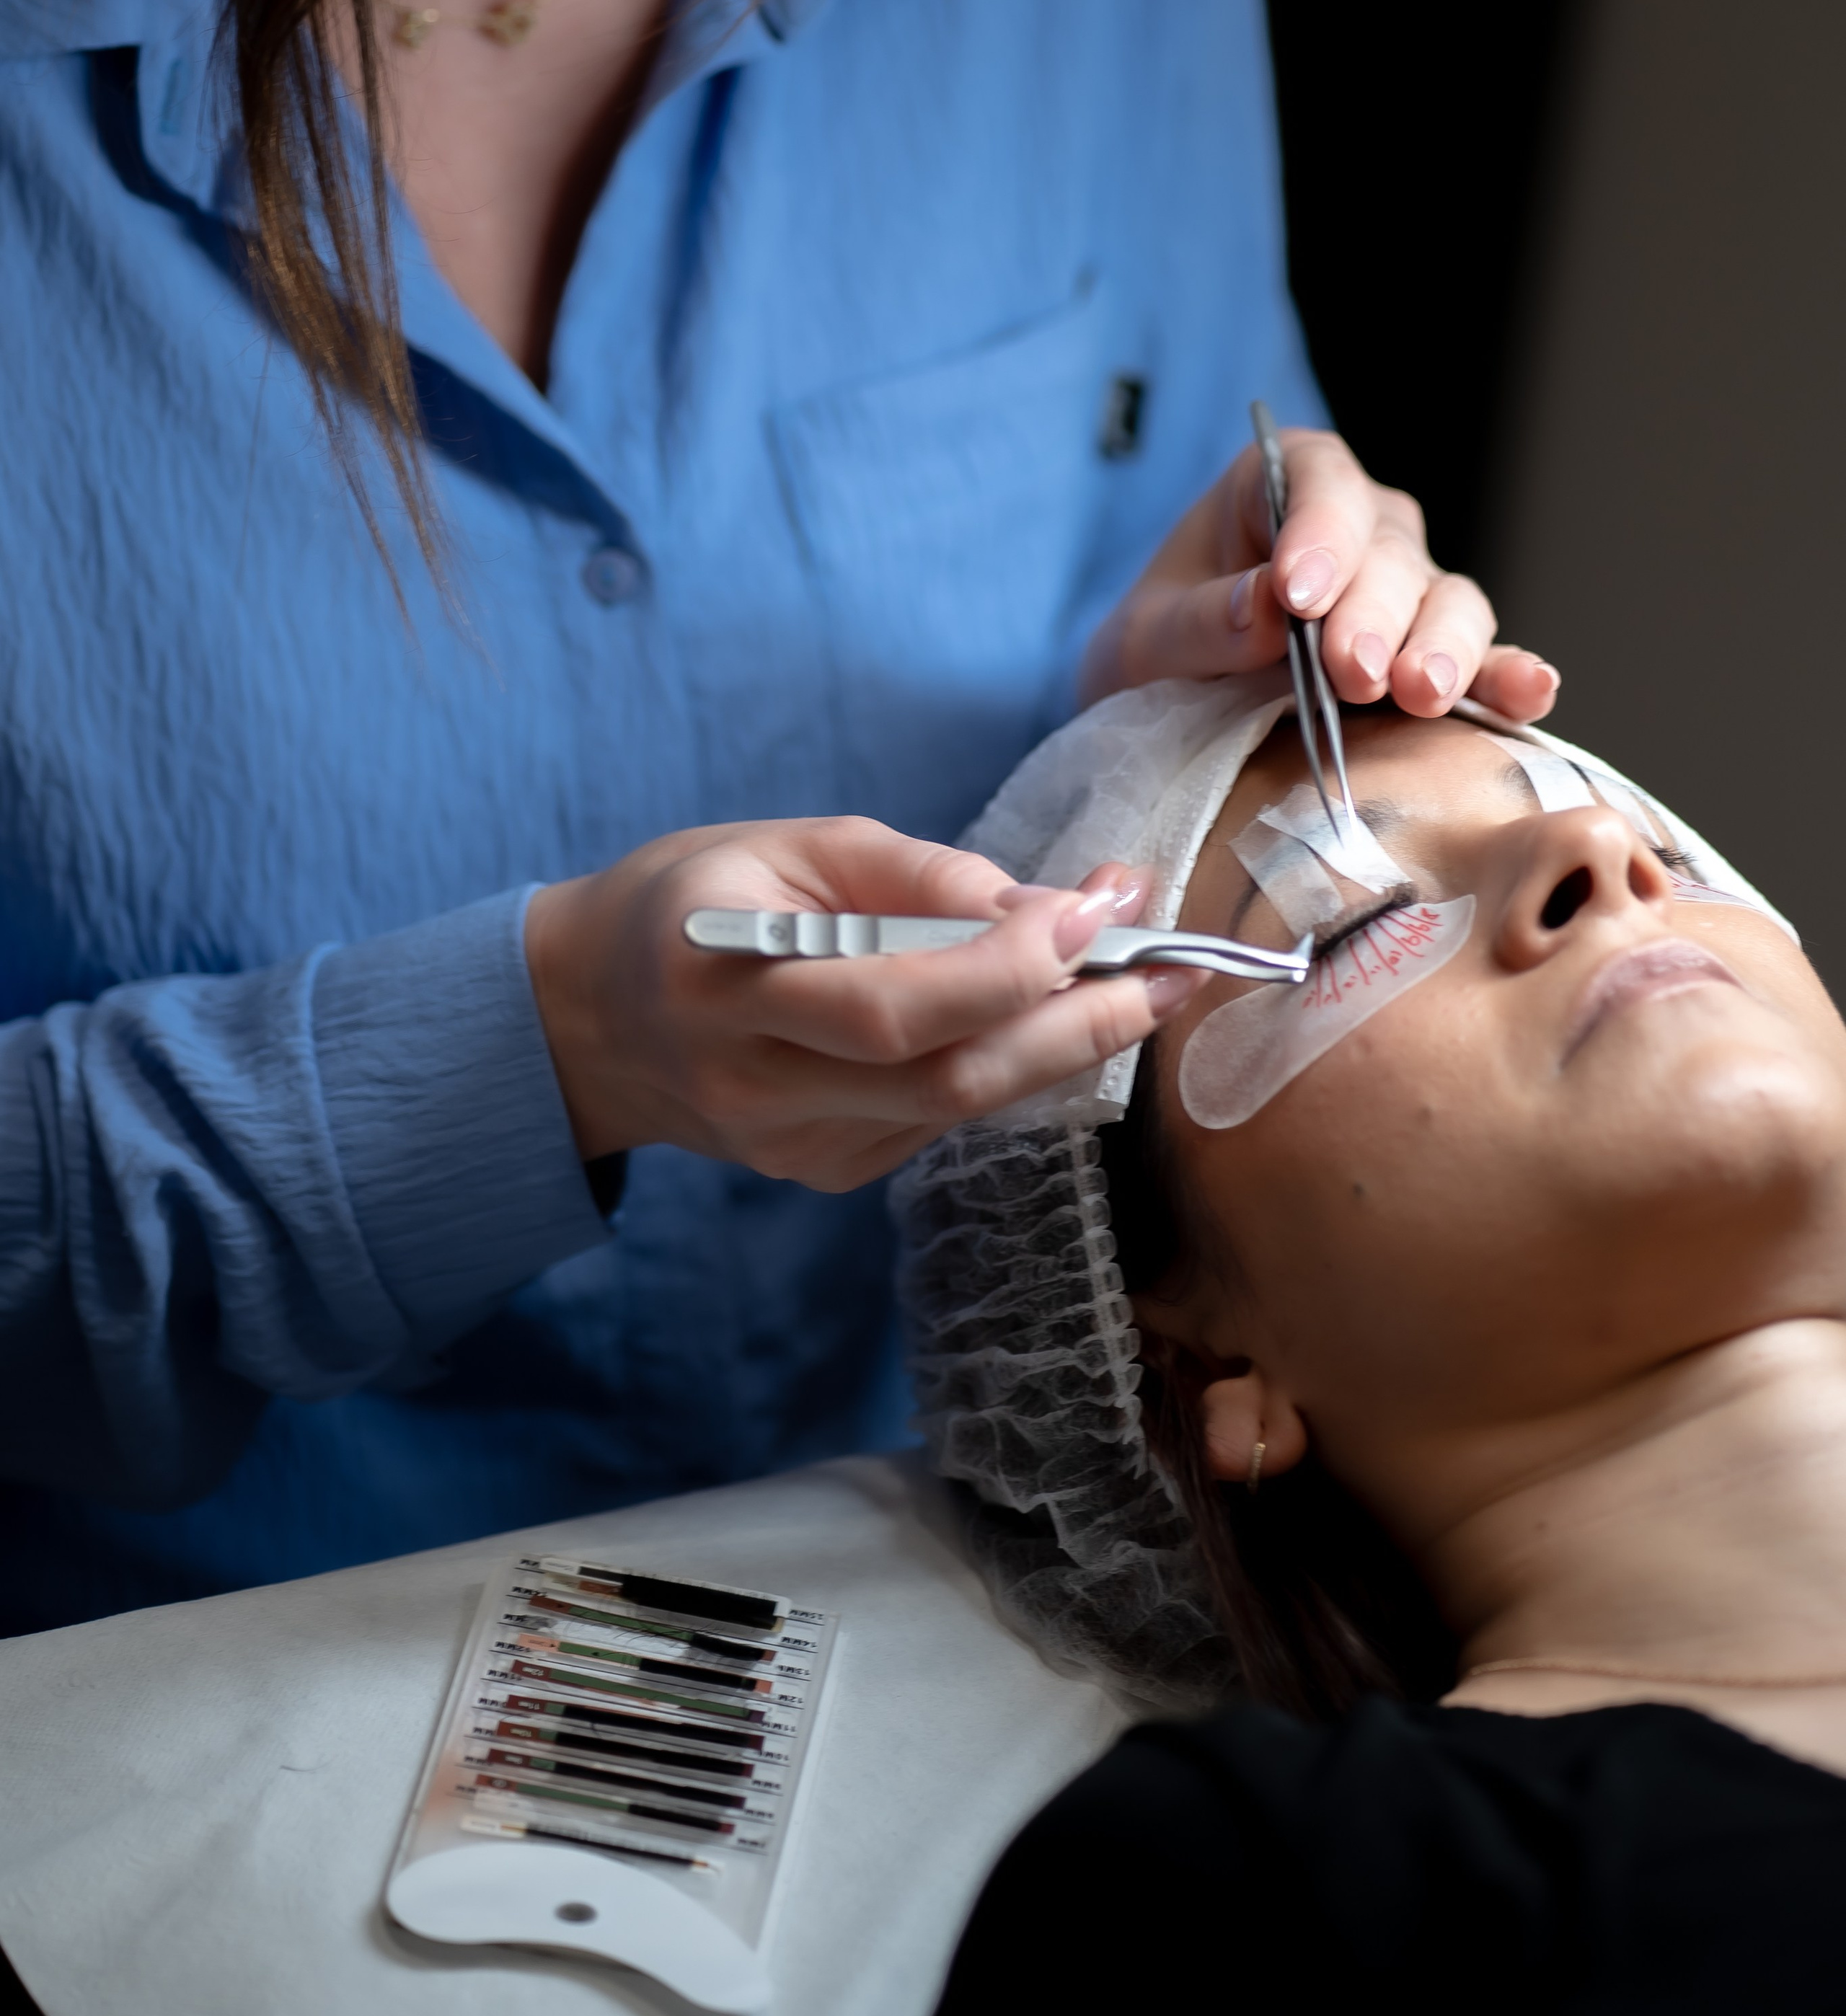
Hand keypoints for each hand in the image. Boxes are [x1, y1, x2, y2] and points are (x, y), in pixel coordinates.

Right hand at [525, 824, 1201, 1192]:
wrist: (593, 1017)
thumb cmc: (692, 901)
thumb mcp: (784, 843)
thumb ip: (912, 874)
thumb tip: (1041, 904)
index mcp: (727, 982)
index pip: (894, 1004)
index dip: (1010, 965)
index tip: (1097, 906)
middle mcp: (755, 1084)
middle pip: (947, 1078)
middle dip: (1078, 1024)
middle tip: (1173, 969)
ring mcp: (791, 1145)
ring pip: (959, 1111)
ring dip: (1065, 1047)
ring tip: (1142, 985)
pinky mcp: (822, 1171)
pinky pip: (939, 1121)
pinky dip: (1005, 1067)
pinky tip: (1043, 1018)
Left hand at [1080, 425, 1557, 720]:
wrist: (1172, 712)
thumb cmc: (1159, 652)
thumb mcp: (1144, 641)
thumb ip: (1198, 622)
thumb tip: (1264, 605)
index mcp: (1282, 484)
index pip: (1319, 483)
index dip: (1319, 533)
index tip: (1296, 595)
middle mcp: (1361, 526)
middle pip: (1389, 552)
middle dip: (1371, 612)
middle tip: (1349, 669)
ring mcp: (1408, 592)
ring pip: (1449, 601)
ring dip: (1441, 647)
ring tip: (1420, 692)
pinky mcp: (1437, 658)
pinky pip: (1485, 662)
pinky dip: (1510, 678)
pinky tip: (1531, 692)